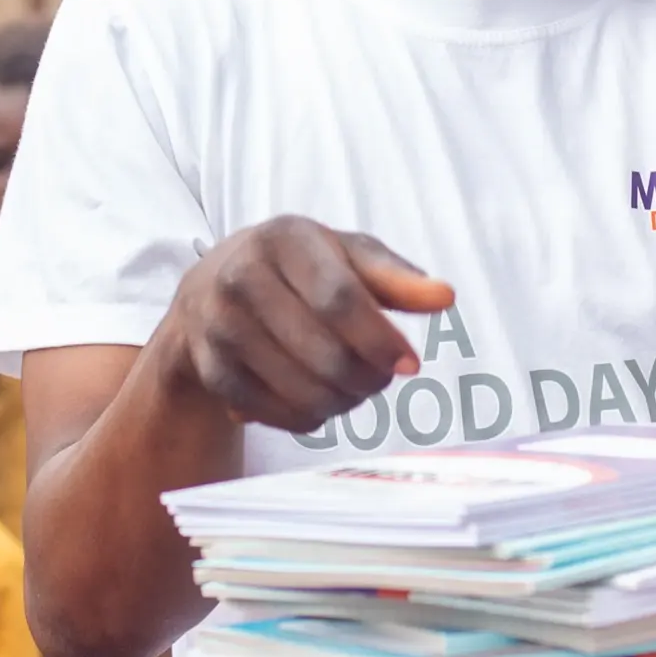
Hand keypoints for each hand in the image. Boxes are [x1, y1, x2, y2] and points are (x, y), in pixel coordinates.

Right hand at [162, 218, 454, 434]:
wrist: (212, 288)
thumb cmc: (302, 268)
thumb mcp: (349, 256)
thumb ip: (398, 278)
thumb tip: (445, 297)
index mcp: (286, 239)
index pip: (340, 299)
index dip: (380, 340)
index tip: (410, 365)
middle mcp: (241, 277)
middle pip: (324, 353)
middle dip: (367, 379)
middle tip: (381, 379)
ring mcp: (218, 325)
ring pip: (301, 390)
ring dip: (343, 402)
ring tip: (355, 388)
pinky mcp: (210, 368)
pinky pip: (275, 413)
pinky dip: (309, 417)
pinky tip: (320, 401)